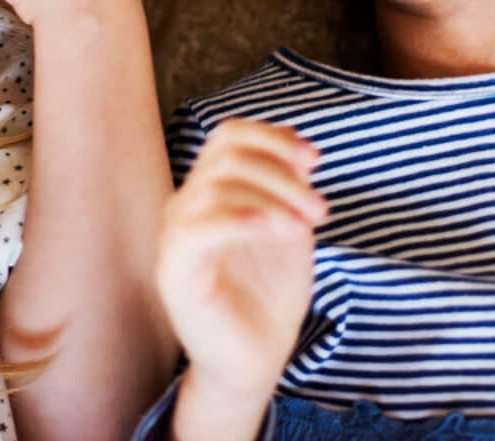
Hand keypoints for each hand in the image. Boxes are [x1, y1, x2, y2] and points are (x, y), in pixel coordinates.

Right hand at [157, 120, 324, 401]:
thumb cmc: (270, 296)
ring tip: (305, 228)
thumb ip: (287, 187)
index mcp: (210, 191)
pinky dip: (239, 220)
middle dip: (282, 174)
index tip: (315, 160)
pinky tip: (274, 228)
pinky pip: (198, 229)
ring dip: (272, 199)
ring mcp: (176, 237)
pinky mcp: (174, 271)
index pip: (229, 135)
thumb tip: (296, 145)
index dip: (272, 137)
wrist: (255, 360)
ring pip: (217, 186)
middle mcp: (186, 206)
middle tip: (320, 211)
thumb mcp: (290, 229)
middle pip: (228, 156)